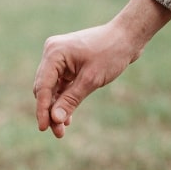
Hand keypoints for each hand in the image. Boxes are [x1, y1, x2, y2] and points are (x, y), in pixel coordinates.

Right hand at [33, 0, 170, 137]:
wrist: (128, 37)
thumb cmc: (111, 53)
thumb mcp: (91, 80)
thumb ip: (70, 100)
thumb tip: (55, 119)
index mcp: (54, 53)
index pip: (42, 86)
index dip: (42, 109)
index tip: (44, 128)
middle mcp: (52, 54)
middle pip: (44, 89)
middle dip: (50, 111)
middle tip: (57, 133)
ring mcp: (58, 58)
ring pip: (51, 89)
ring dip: (56, 108)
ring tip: (62, 129)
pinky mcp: (66, 64)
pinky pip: (60, 85)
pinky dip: (64, 99)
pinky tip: (67, 117)